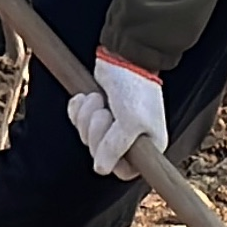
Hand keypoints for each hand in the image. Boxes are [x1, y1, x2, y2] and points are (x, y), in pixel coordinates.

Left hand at [65, 51, 169, 179]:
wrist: (124, 56)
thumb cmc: (134, 88)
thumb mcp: (130, 122)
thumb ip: (115, 148)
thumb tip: (100, 169)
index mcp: (149, 146)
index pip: (123, 171)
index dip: (110, 159)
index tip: (108, 140)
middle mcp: (131, 139)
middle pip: (100, 154)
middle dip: (95, 131)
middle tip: (105, 112)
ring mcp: (111, 126)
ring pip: (86, 137)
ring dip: (87, 116)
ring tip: (98, 98)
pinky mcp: (95, 111)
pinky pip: (77, 121)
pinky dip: (78, 108)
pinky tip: (85, 96)